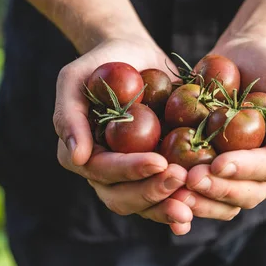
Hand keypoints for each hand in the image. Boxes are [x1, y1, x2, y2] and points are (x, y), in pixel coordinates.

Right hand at [53, 37, 192, 234]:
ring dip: (166, 206)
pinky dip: (178, 204)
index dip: (130, 170)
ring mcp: (130, 176)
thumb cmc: (102, 63)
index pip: (103, 170)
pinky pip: (164, 197)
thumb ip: (68, 114)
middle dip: (151, 192)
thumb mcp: (75, 78)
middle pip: (122, 197)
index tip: (159, 162)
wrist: (135, 57)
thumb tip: (77, 156)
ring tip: (192, 201)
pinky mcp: (154, 172)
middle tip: (181, 179)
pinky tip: (197, 208)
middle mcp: (104, 172)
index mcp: (81, 154)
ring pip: (143, 205)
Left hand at [171, 33, 265, 219]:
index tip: (220, 164)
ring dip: (201, 201)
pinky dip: (184, 195)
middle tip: (190, 180)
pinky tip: (164, 188)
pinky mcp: (213, 172)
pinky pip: (202, 194)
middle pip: (248, 194)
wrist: (239, 58)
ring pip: (224, 202)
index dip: (247, 169)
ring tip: (174, 190)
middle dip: (219, 189)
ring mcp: (239, 176)